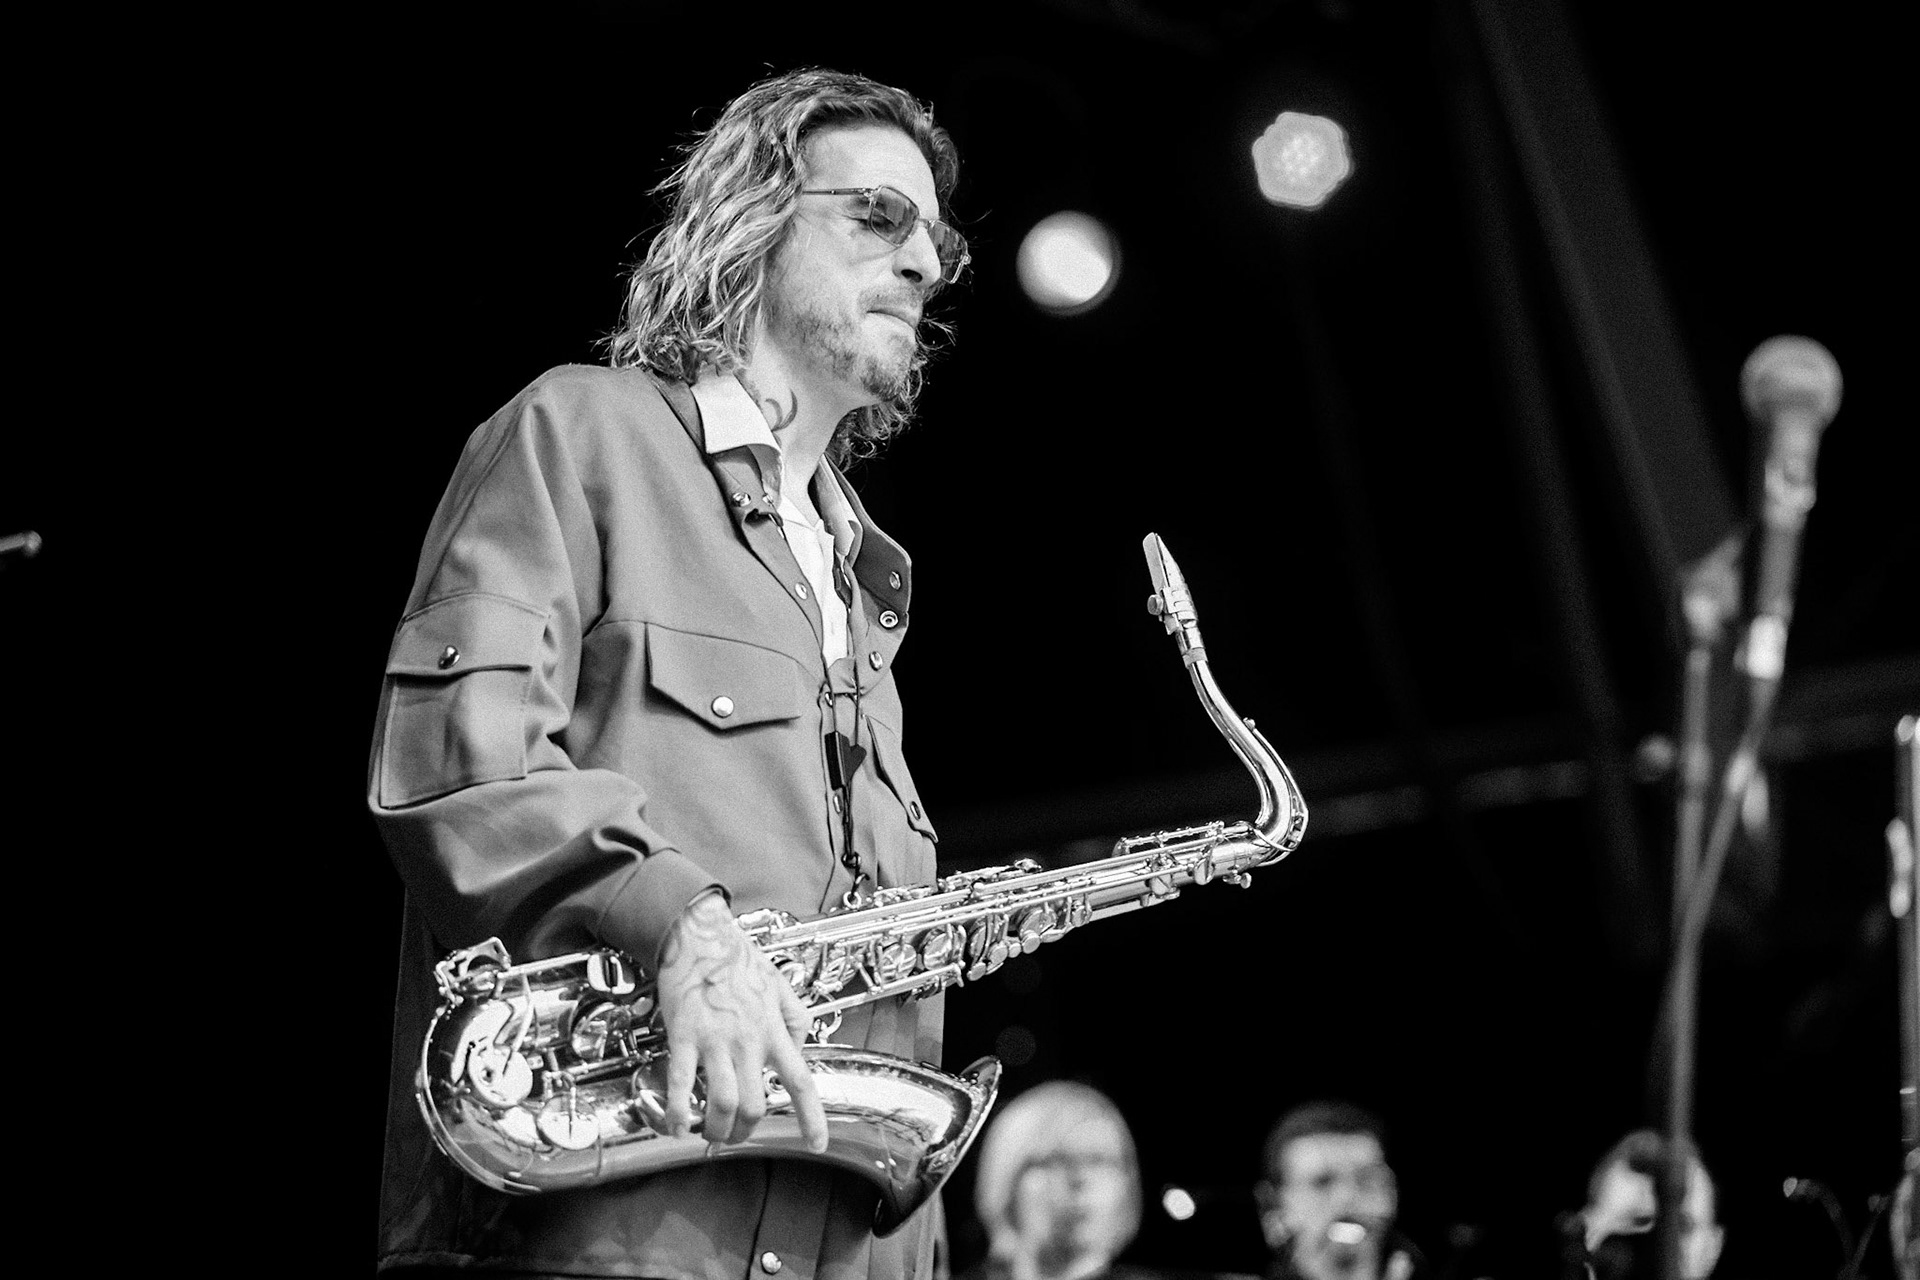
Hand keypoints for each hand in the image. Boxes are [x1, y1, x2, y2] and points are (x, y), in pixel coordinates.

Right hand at [654, 892, 827, 1150]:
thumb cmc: (737, 959)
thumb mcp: (780, 985)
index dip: (812, 1118)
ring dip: (717, 1129)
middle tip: (736, 1136)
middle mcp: (749, 1041)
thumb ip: (795, 1018)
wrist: (700, 935)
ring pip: (723, 1102)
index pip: (801, 1082)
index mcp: (774, 1030)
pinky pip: (681, 1084)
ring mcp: (715, 1041)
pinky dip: (678, 1112)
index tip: (817, 1144)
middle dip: (746, 1131)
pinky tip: (678, 1126)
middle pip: (755, 1105)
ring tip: (710, 1134)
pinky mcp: (684, 1036)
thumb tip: (800, 1049)